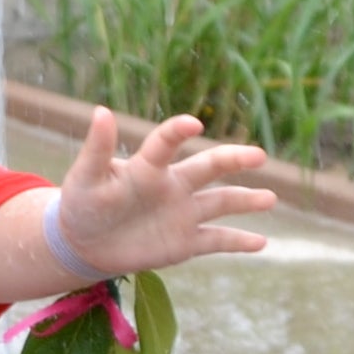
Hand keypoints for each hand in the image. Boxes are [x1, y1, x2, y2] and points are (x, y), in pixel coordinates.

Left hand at [52, 106, 274, 276]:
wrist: (85, 243)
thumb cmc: (83, 204)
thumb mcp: (85, 177)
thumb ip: (97, 148)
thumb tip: (101, 110)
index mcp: (148, 167)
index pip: (166, 143)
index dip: (178, 132)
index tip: (193, 124)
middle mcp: (173, 185)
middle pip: (208, 168)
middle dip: (233, 160)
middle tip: (258, 156)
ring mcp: (182, 213)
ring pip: (221, 203)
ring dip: (246, 200)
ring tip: (270, 198)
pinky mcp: (185, 242)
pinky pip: (216, 240)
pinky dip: (238, 242)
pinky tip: (262, 242)